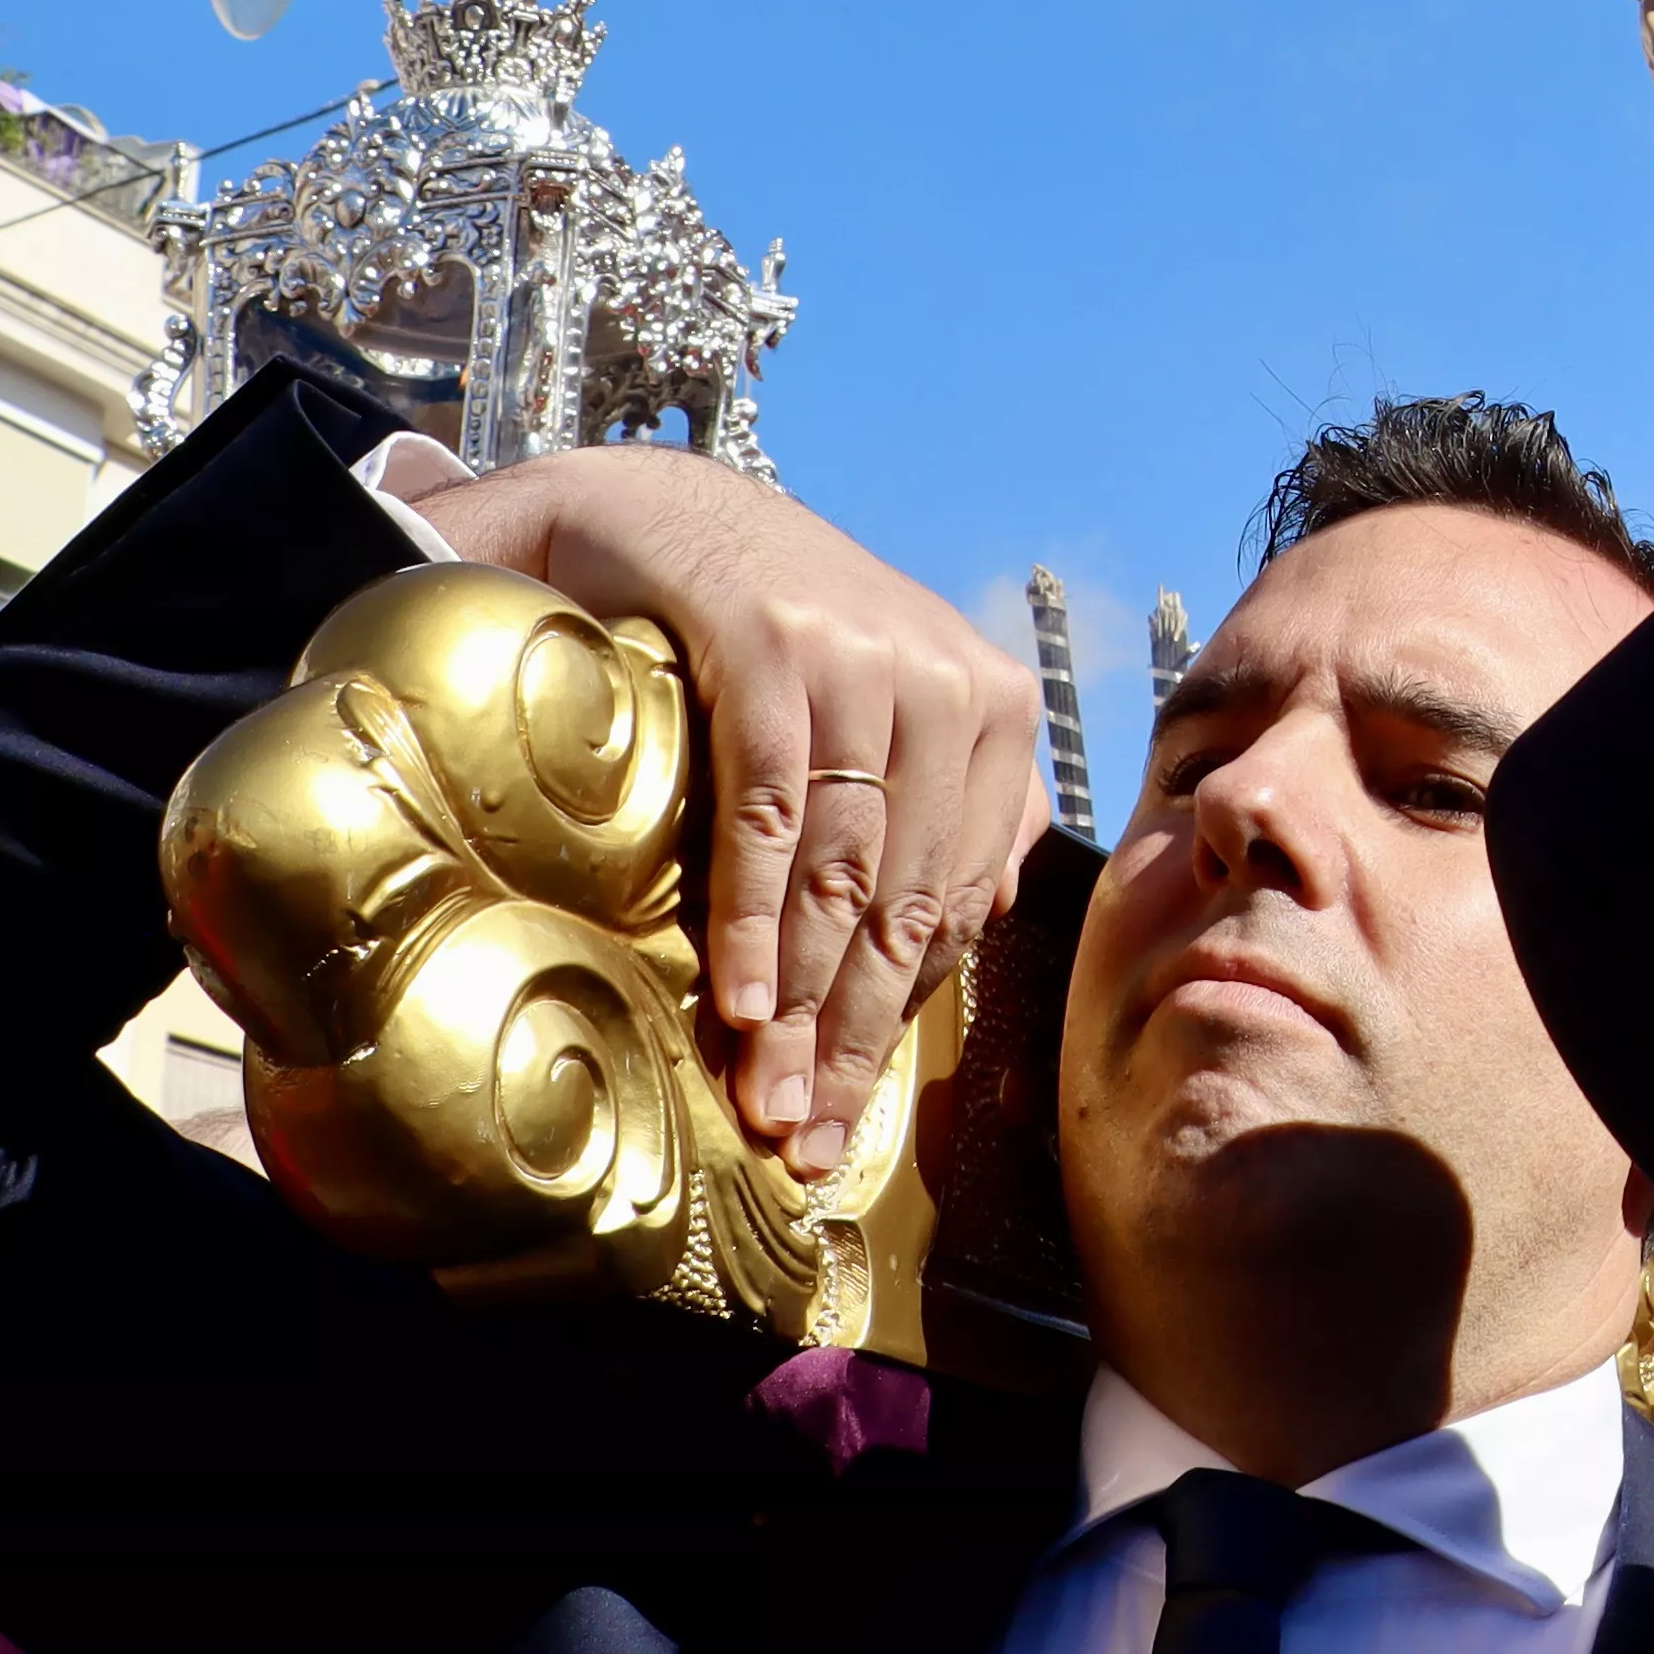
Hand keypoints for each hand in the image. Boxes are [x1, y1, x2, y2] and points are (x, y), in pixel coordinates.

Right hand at [413, 447, 1045, 1176]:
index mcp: (993, 713)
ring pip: (842, 872)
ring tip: (762, 1101)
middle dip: (850, 1040)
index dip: (902, 1023)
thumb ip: (948, 798)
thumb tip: (991, 913)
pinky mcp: (776, 644)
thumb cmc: (776, 628)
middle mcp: (949, 686)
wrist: (661, 510)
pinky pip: (773, 813)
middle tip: (802, 1143)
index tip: (849, 1122)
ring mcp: (865, 660)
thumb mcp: (887, 703)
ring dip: (797, 1004)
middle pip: (904, 902)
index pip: (957, 901)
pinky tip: (732, 1000)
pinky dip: (751, 916)